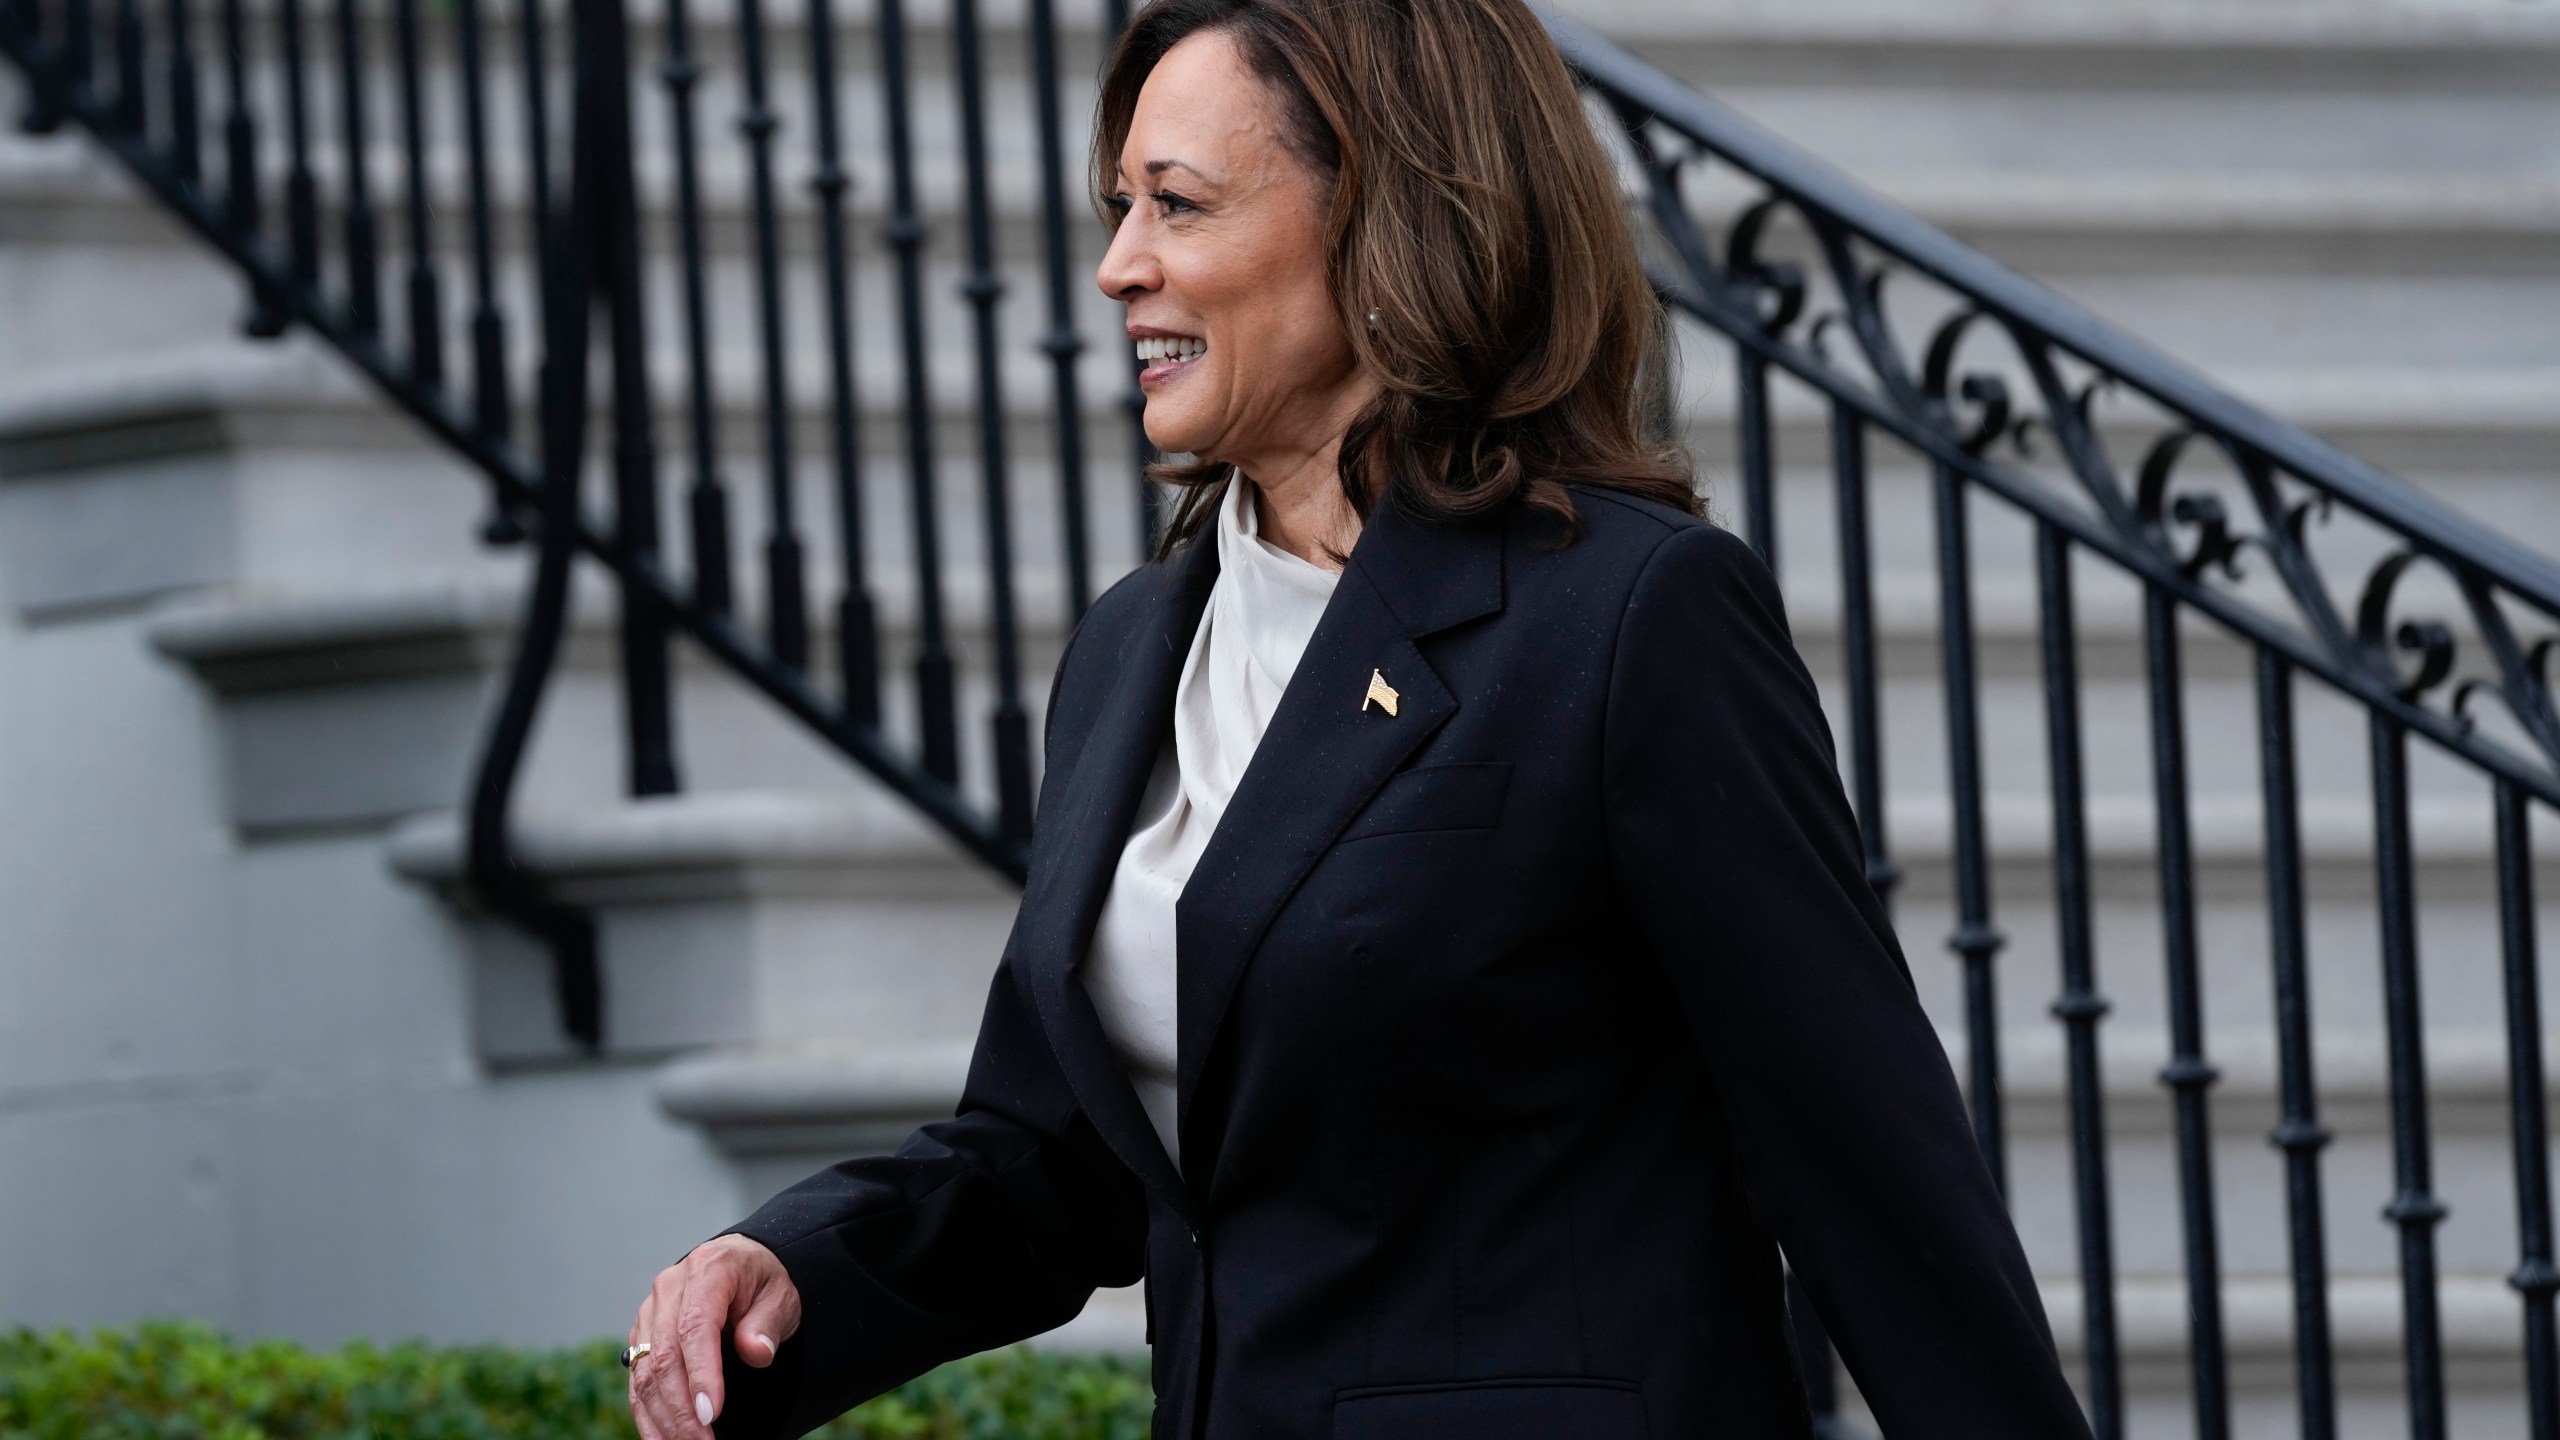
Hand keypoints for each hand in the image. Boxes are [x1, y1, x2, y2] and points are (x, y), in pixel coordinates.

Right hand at [628, 1233, 801, 1439]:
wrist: (742, 1265)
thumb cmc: (764, 1282)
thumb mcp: (781, 1295)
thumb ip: (767, 1323)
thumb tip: (757, 1353)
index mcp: (708, 1269)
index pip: (696, 1326)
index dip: (701, 1373)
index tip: (710, 1413)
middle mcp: (670, 1288)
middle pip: (665, 1354)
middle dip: (682, 1407)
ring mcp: (650, 1312)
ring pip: (646, 1372)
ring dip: (665, 1416)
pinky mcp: (641, 1335)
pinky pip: (638, 1379)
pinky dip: (648, 1413)